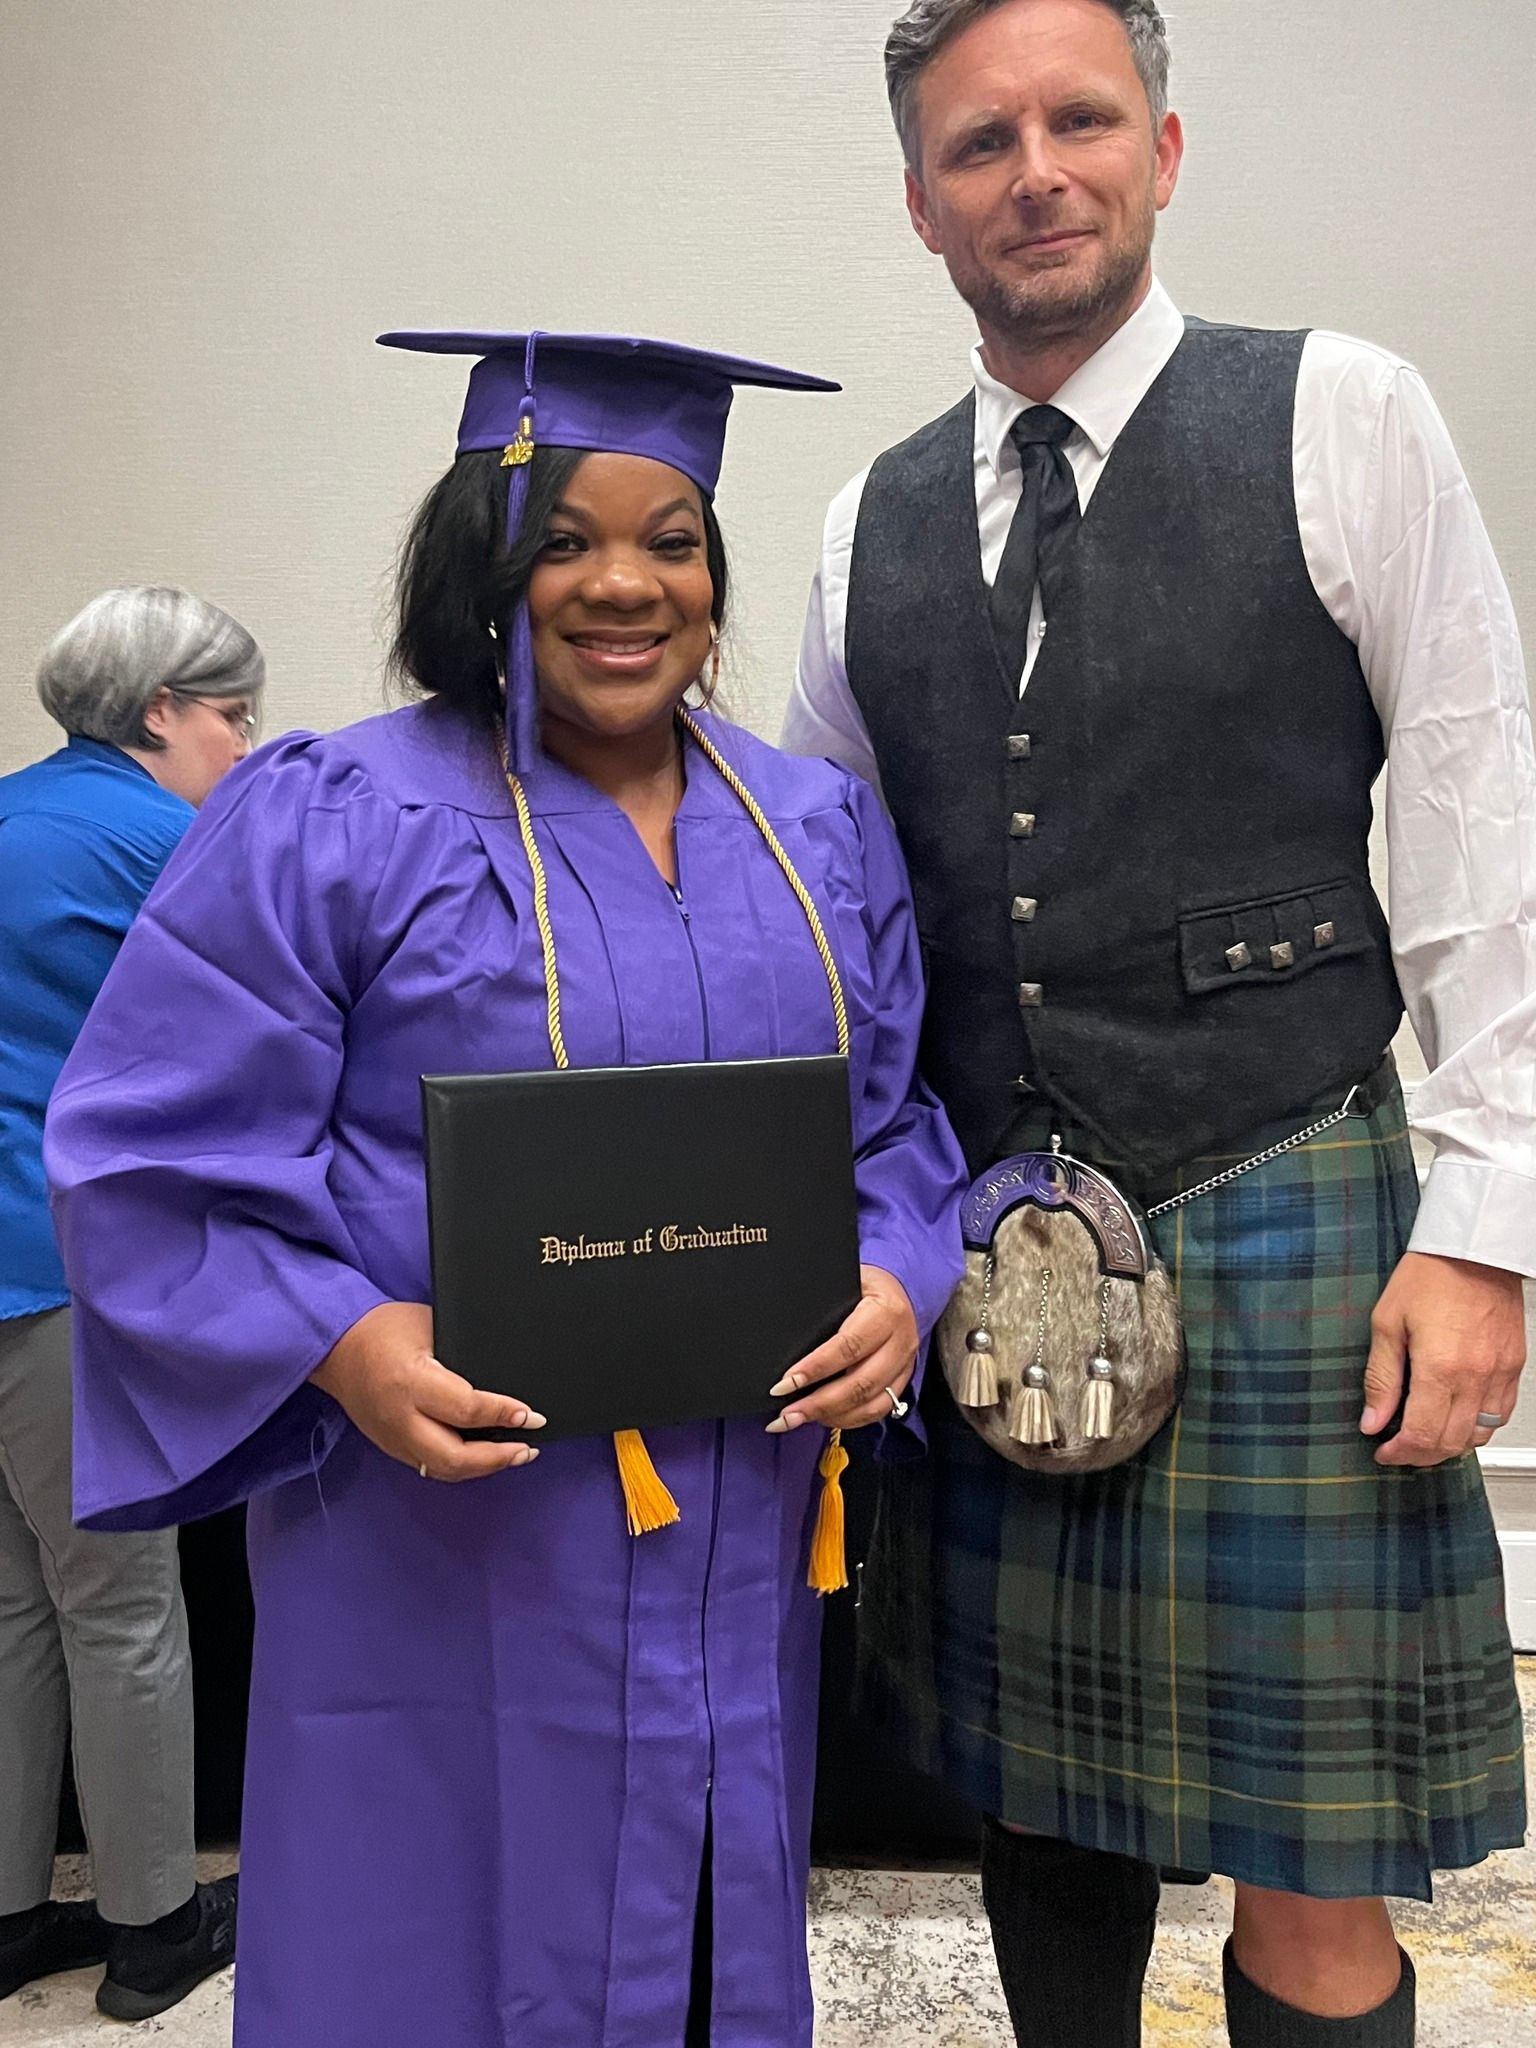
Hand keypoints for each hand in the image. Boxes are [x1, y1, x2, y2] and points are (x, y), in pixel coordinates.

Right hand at [311, 1302, 546, 1481]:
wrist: (335, 1347)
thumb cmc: (385, 1328)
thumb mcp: (430, 1326)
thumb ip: (463, 1355)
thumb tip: (506, 1375)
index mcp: (411, 1381)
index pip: (466, 1408)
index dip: (503, 1414)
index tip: (531, 1415)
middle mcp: (401, 1417)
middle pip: (454, 1457)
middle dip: (497, 1458)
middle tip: (528, 1447)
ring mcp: (392, 1438)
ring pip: (443, 1469)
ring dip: (483, 1467)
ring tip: (516, 1455)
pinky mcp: (390, 1446)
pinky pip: (430, 1466)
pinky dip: (462, 1465)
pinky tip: (484, 1457)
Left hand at [765, 1266, 918, 1433]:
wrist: (899, 1291)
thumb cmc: (862, 1287)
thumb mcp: (843, 1286)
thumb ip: (822, 1311)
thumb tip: (784, 1342)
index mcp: (885, 1311)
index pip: (848, 1346)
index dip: (815, 1368)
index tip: (785, 1383)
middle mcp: (900, 1341)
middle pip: (860, 1383)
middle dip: (819, 1403)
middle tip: (786, 1414)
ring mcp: (904, 1365)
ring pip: (870, 1403)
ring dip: (830, 1416)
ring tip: (796, 1420)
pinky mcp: (902, 1381)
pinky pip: (878, 1410)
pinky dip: (848, 1419)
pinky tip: (823, 1418)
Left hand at [1363, 1253, 1525, 1467]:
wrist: (1473, 1249)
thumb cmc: (1430, 1276)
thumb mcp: (1387, 1323)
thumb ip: (1380, 1378)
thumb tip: (1372, 1420)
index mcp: (1440, 1367)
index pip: (1422, 1435)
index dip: (1399, 1452)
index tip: (1384, 1451)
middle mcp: (1475, 1376)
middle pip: (1451, 1442)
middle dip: (1421, 1455)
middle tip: (1400, 1448)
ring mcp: (1500, 1373)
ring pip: (1480, 1435)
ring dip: (1451, 1445)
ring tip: (1426, 1436)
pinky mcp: (1514, 1366)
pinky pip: (1501, 1414)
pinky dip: (1478, 1426)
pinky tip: (1457, 1418)